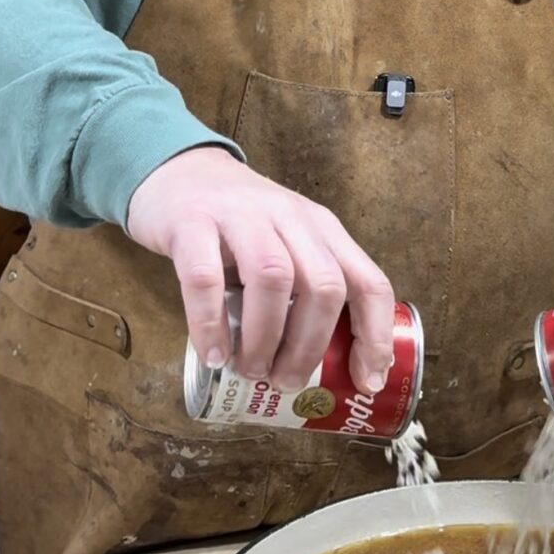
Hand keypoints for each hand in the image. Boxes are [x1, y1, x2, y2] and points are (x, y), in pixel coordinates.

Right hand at [126, 147, 396, 395]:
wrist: (179, 171)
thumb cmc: (238, 224)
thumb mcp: (288, 244)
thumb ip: (307, 289)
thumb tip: (329, 371)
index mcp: (322, 228)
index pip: (368, 282)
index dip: (375, 336)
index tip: (367, 381)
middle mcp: (290, 216)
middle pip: (323, 286)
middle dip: (310, 346)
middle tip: (286, 382)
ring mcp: (241, 215)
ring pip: (273, 279)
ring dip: (265, 338)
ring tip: (251, 371)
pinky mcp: (192, 222)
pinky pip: (205, 279)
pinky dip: (211, 324)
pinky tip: (213, 355)